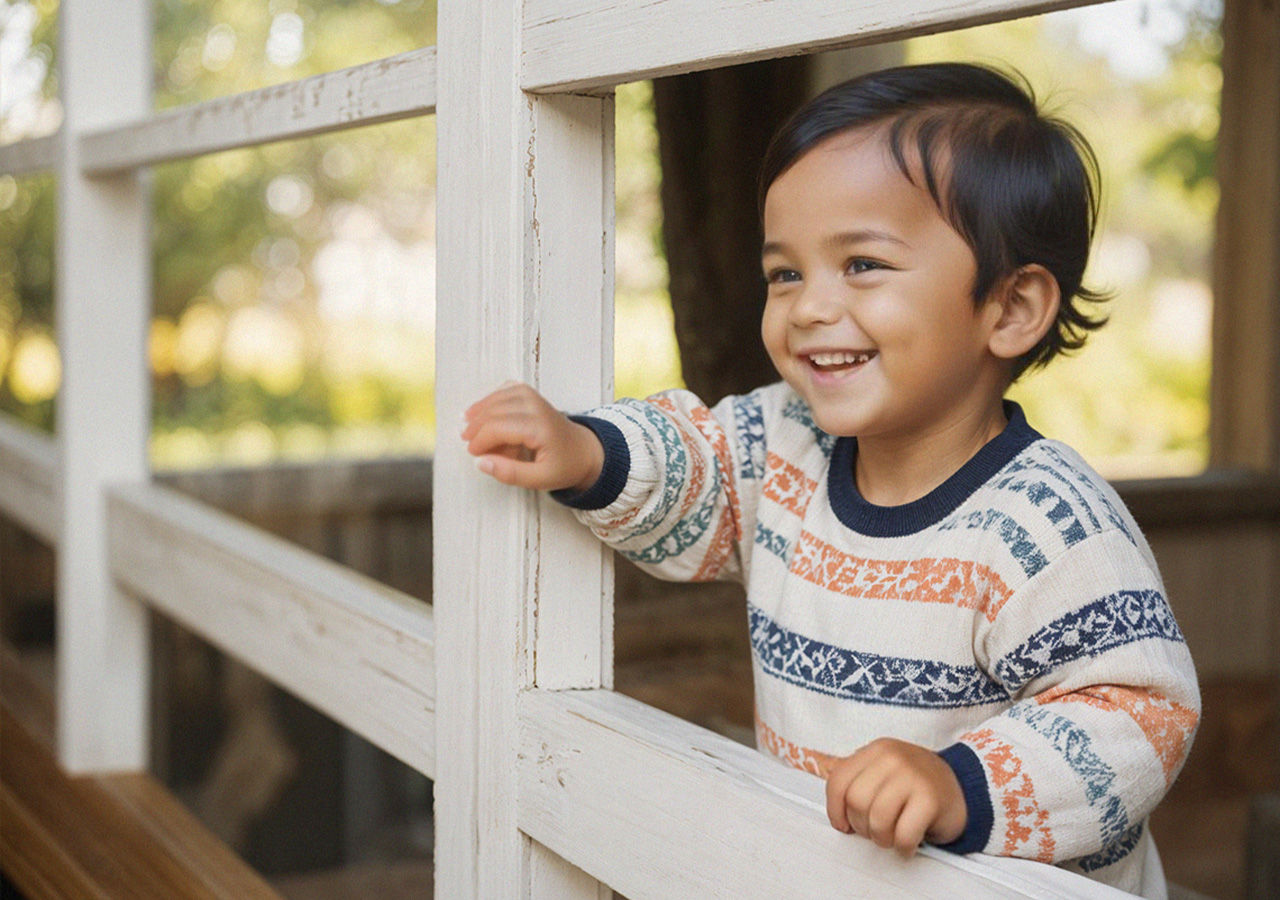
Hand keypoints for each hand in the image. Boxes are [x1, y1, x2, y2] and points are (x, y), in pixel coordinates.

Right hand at [462, 382, 603, 492]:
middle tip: (469, 444)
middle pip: (494, 411)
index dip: (480, 440)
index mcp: (539, 428)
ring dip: (480, 411)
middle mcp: (536, 407)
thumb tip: (480, 462)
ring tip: (468, 427)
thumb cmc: (564, 466)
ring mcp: (534, 397)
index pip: (498, 427)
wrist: (584, 451)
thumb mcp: (539, 480)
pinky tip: (483, 410)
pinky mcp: (532, 394)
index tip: (474, 454)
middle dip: (476, 428)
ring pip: (498, 397)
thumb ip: (510, 473)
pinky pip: (506, 389)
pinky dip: (491, 399)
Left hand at [824, 738, 966, 855]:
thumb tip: (836, 811)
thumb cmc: (917, 785)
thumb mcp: (884, 771)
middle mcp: (892, 758)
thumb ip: (859, 781)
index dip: (835, 810)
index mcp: (876, 750)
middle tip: (875, 831)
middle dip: (861, 826)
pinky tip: (908, 843)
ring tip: (892, 837)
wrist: (963, 786)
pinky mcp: (930, 799)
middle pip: (856, 802)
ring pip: (877, 820)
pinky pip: (903, 835)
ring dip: (882, 839)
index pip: (838, 781)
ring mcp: (912, 776)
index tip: (843, 824)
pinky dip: (903, 847)